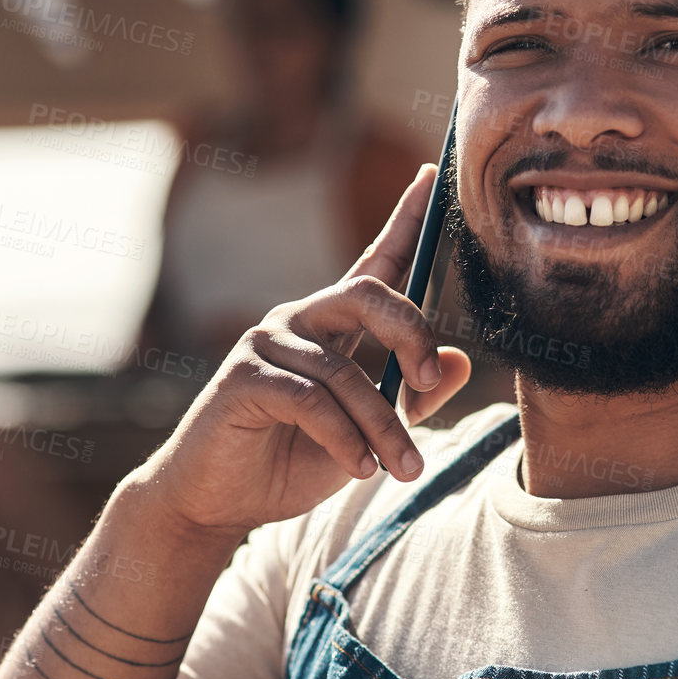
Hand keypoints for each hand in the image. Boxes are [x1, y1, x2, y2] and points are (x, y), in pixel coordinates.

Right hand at [133, 164, 472, 539]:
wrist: (218, 503)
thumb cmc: (290, 463)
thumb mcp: (367, 433)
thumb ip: (411, 398)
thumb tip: (459, 362)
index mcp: (331, 326)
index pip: (376, 262)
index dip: (405, 219)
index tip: (434, 175)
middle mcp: (299, 320)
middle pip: (368, 293)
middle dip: (411, 334)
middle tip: (428, 383)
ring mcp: (266, 343)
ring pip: (345, 371)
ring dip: (382, 426)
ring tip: (402, 469)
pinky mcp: (243, 376)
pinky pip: (311, 400)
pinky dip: (343, 438)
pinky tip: (359, 468)